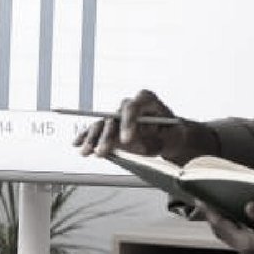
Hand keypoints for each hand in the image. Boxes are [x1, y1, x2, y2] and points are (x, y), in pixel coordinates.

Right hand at [76, 90, 213, 163]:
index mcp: (148, 101)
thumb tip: (145, 140)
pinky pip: (96, 131)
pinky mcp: (111, 128)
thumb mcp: (176, 135)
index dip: (128, 122)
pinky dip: (86, 137)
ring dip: (92, 138)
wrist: (170, 137)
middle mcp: (130, 107)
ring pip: (102, 124)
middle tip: (103, 152)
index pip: (133, 106)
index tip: (126, 140)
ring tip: (86, 151)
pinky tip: (77, 144)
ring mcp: (119, 117)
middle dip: (106, 135)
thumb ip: (162, 136)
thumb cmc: (174, 133)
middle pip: (113, 116)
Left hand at [201, 202, 253, 253]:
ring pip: (234, 235)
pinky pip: (244, 237)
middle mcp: (249, 252)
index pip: (223, 227)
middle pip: (224, 232)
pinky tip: (244, 213)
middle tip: (207, 197)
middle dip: (215, 215)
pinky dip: (239, 224)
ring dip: (226, 220)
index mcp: (250, 246)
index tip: (200, 197)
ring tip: (221, 201)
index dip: (211, 212)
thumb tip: (249, 205)